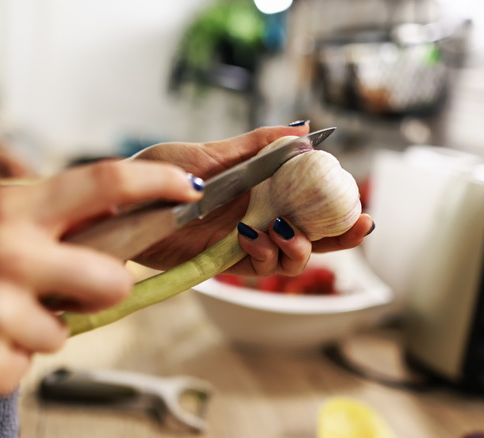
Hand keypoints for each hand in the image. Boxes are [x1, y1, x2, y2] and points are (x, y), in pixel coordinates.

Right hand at [0, 160, 201, 414]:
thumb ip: (34, 223)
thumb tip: (101, 231)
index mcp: (6, 210)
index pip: (102, 183)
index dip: (155, 181)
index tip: (186, 186)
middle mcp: (8, 254)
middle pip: (111, 278)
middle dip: (99, 291)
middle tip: (61, 292)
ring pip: (64, 332)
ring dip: (32, 331)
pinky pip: (25, 368)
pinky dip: (1, 362)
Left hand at [132, 124, 373, 275]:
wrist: (120, 200)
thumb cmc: (159, 172)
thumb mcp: (210, 153)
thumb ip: (257, 145)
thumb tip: (304, 128)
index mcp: (260, 189)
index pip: (309, 201)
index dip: (337, 205)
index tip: (358, 201)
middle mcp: (258, 218)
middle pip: (312, 233)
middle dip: (341, 235)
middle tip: (362, 226)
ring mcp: (243, 242)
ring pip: (291, 256)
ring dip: (302, 247)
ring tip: (291, 231)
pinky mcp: (223, 262)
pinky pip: (258, 267)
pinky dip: (265, 255)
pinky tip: (256, 236)